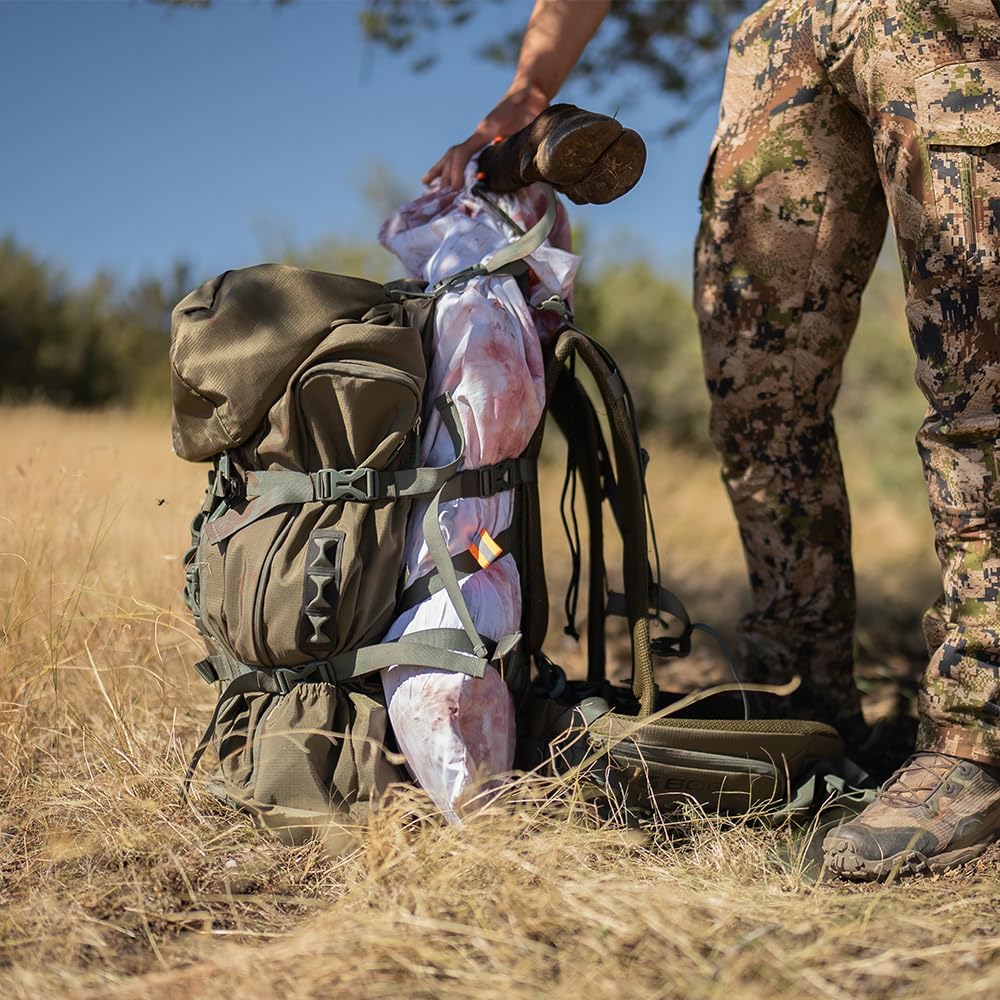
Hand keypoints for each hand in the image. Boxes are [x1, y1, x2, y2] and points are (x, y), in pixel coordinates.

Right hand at [423, 83, 549, 190]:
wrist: (530, 89)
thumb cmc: (530, 105)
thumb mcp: (526, 124)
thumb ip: (516, 141)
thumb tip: (507, 159)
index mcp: (485, 132)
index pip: (463, 153)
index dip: (457, 170)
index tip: (455, 187)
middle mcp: (479, 134)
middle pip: (453, 154)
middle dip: (443, 173)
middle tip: (436, 191)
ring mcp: (482, 135)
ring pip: (456, 153)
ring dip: (442, 168)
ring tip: (427, 182)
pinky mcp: (488, 137)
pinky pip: (466, 153)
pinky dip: (456, 164)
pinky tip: (452, 173)